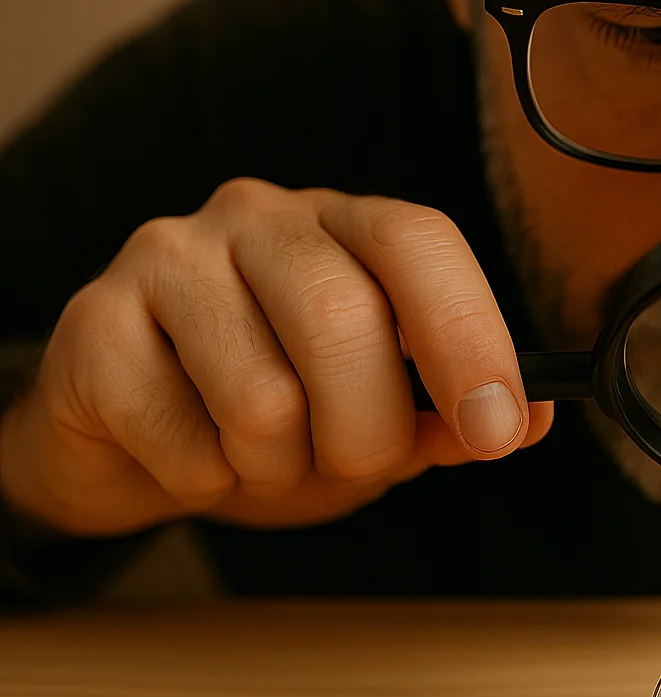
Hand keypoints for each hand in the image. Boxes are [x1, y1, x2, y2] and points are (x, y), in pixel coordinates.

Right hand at [0, 178, 551, 535]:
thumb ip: (448, 415)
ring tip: (263, 456)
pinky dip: (205, 479)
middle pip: (343, 321)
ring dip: (279, 466)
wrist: (132, 441)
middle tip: (353, 464)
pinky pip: (179, 435)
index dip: (468, 337)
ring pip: (261, 394)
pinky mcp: (93, 321)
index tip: (495, 429)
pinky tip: (194, 454)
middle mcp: (260, 217)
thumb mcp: (380, 419)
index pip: (419, 242)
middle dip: (366, 432)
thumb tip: (531, 418)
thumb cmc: (277, 416)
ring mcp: (168, 255)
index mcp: (348, 226)